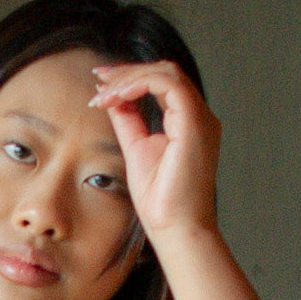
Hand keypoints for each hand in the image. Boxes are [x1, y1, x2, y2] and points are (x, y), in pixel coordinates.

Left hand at [89, 60, 220, 245]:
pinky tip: (117, 97)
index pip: (163, 84)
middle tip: (99, 79)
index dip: (131, 77)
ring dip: (130, 77)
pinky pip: (168, 84)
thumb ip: (129, 121)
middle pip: (166, 71)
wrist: (175, 227)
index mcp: (189, 122)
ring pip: (167, 72)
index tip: (102, 84)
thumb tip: (114, 98)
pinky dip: (139, 84)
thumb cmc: (160, 200)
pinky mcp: (194, 123)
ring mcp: (201, 118)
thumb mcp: (137, 149)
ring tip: (104, 92)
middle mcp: (200, 116)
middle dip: (129, 71)